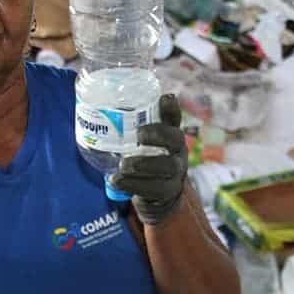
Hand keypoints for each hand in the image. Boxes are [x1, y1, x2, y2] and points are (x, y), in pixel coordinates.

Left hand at [110, 94, 187, 225]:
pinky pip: (150, 190)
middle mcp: (178, 156)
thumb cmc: (152, 159)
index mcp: (174, 139)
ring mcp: (174, 177)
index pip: (175, 123)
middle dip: (155, 139)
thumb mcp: (152, 140)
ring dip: (139, 166)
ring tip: (121, 165)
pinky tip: (115, 180)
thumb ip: (148, 120)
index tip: (160, 102)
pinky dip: (129, 184)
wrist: (160, 197)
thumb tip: (151, 96)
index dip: (170, 112)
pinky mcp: (163, 195)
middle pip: (174, 145)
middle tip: (137, 138)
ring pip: (163, 170)